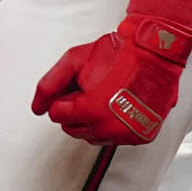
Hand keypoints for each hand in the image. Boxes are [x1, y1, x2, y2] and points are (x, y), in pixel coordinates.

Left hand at [32, 14, 191, 145]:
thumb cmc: (116, 52)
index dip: (65, 97)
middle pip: (72, 128)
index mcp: (89, 111)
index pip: (57, 115)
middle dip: (75, 110)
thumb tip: (37, 109)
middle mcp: (108, 128)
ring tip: (106, 95)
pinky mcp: (141, 136)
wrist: (154, 52)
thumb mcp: (74, 60)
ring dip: (92, 119)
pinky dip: (112, 125)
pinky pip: (114, 138)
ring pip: (92, 136)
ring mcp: (126, 135)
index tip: (79, 84)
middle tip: (90, 88)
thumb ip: (49, 85)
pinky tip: (119, 104)